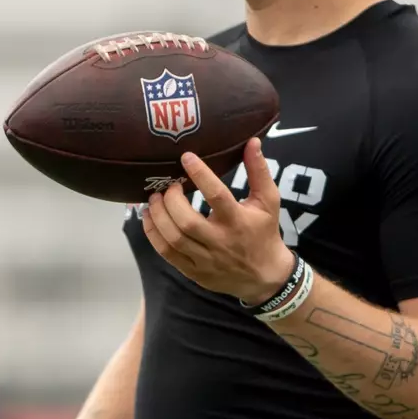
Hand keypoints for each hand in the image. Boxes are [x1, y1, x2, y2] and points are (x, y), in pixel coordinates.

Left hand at [141, 138, 295, 303]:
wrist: (264, 277)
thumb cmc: (264, 232)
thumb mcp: (269, 201)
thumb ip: (259, 171)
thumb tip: (252, 141)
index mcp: (238, 221)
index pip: (216, 196)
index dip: (199, 175)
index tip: (186, 157)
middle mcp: (220, 242)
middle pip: (187, 221)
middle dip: (171, 200)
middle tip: (167, 185)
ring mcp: (205, 260)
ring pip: (174, 239)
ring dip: (158, 216)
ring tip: (153, 199)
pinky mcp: (193, 271)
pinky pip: (167, 254)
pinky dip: (153, 234)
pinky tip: (149, 218)